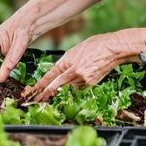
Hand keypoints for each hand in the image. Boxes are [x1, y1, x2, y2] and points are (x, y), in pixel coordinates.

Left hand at [20, 31, 136, 103]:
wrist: (112, 48)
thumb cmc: (95, 45)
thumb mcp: (76, 50)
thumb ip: (67, 62)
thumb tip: (62, 71)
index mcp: (67, 59)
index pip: (50, 75)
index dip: (41, 84)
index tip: (33, 91)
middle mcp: (72, 70)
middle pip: (57, 85)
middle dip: (47, 92)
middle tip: (37, 99)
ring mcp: (82, 78)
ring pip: (70, 85)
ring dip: (69, 84)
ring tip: (80, 73)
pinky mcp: (90, 83)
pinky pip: (81, 86)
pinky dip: (81, 83)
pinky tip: (88, 73)